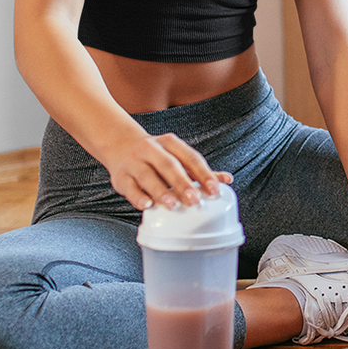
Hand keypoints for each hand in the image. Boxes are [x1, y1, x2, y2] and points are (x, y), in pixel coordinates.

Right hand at [100, 129, 230, 210]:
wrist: (120, 145)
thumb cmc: (157, 156)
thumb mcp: (177, 157)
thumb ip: (199, 170)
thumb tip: (227, 180)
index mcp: (170, 143)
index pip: (190, 157)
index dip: (203, 174)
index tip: (215, 190)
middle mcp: (150, 149)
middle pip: (168, 165)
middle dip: (182, 183)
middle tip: (195, 201)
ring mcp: (134, 162)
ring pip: (147, 176)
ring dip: (161, 191)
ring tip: (173, 205)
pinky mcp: (120, 177)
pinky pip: (129, 187)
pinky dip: (138, 197)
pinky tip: (147, 205)